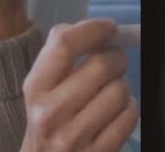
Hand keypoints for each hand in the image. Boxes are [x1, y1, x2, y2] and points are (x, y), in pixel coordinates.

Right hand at [20, 19, 137, 151]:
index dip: (94, 29)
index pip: (65, 44)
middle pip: (101, 65)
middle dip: (116, 58)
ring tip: (109, 93)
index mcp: (35, 88)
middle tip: (114, 62)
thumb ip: (61, 56)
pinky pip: (129, 117)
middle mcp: (50, 113)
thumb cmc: (47, 119)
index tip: (108, 28)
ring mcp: (74, 137)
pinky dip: (128, 109)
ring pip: (120, 91)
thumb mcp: (41, 88)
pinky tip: (115, 113)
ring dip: (122, 87)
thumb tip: (100, 31)